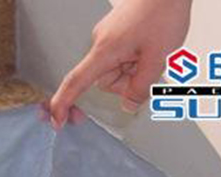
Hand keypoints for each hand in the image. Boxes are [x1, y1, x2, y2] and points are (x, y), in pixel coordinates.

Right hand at [49, 0, 191, 125]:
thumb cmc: (163, 11)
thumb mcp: (157, 59)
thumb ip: (141, 89)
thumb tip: (128, 106)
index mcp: (105, 50)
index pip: (76, 82)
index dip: (64, 103)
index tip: (57, 121)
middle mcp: (101, 42)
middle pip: (106, 81)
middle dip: (127, 82)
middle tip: (150, 68)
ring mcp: (109, 34)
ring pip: (116, 68)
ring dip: (134, 69)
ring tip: (153, 51)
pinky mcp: (118, 29)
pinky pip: (122, 54)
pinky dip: (136, 57)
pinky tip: (151, 44)